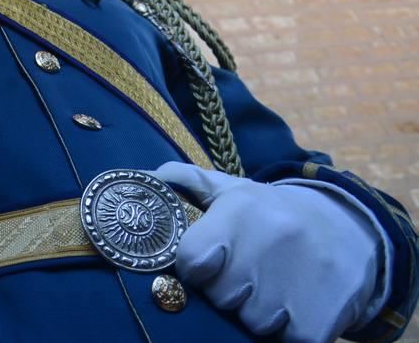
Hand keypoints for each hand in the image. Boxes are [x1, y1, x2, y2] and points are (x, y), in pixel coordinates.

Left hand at [154, 162, 381, 342]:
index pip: (192, 259)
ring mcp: (300, 281)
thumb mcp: (235, 190)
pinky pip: (286, 340)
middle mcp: (271, 241)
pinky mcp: (323, 318)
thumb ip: (190, 182)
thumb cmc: (276, 214)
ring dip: (257, 314)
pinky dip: (287, 332)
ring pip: (251, 322)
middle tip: (246, 276)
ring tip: (272, 289)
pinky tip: (295, 307)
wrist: (354, 229)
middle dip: (227, 292)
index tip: (205, 266)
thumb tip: (150, 177)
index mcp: (241, 210)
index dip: (194, 268)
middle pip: (220, 296)